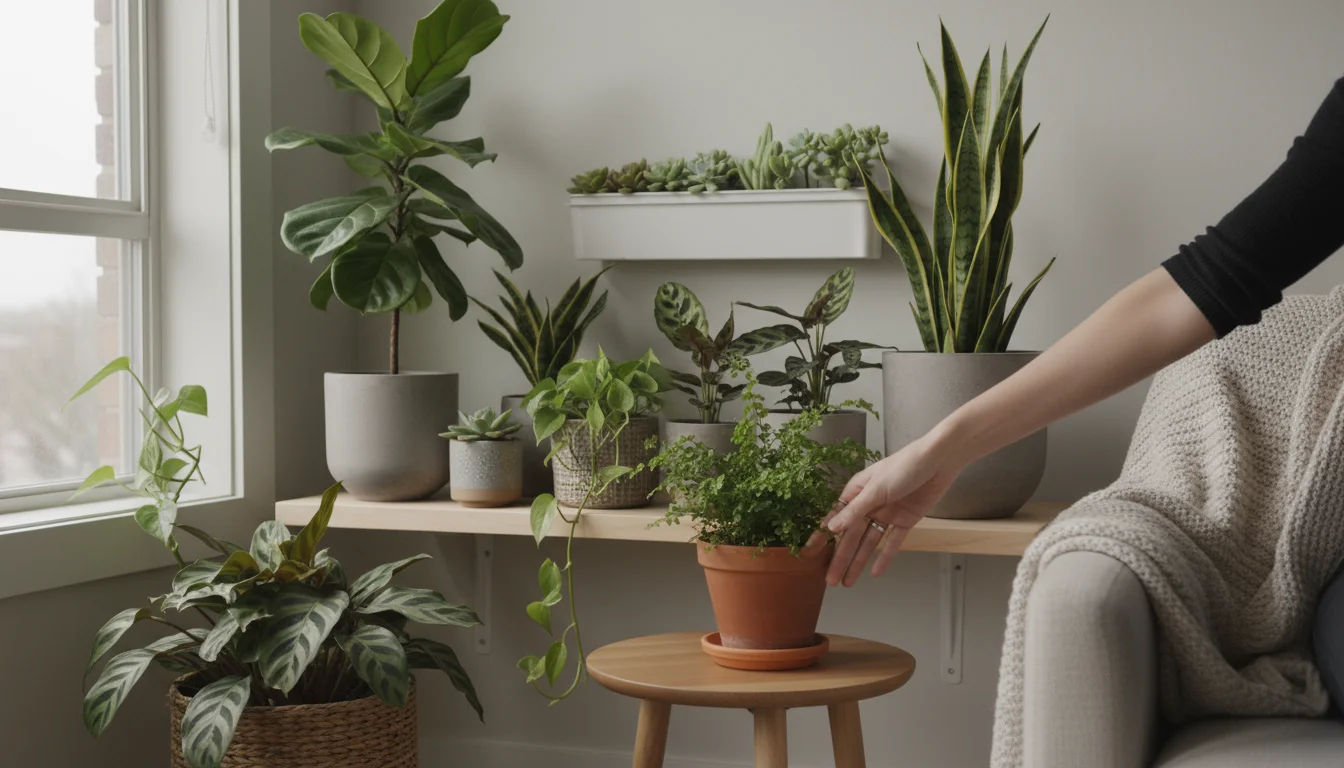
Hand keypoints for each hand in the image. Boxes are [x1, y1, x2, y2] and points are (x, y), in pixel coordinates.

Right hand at [822, 436, 961, 586]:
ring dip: (858, 561)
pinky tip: (875, 572)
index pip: (836, 518)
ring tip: (848, 582)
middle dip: (840, 558)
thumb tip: (832, 528)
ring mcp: (887, 513)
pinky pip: (892, 542)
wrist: (939, 462)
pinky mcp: (905, 520)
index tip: (811, 554)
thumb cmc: (905, 466)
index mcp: (857, 491)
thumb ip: (854, 510)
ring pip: (869, 543)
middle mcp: (869, 504)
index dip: (823, 537)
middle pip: (851, 536)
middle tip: (830, 580)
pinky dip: (884, 557)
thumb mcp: (876, 489)